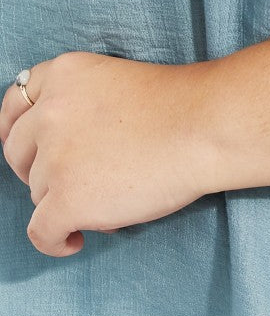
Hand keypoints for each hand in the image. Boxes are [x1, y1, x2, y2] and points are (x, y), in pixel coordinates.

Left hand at [0, 50, 216, 257]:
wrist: (205, 126)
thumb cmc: (178, 106)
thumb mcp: (114, 81)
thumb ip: (76, 103)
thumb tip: (51, 151)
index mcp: (65, 74)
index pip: (17, 102)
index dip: (17, 129)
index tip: (29, 148)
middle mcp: (50, 111)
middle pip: (19, 152)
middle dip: (37, 169)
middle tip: (68, 180)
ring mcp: (55, 156)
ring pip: (37, 193)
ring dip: (62, 200)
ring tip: (105, 200)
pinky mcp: (66, 199)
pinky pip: (41, 232)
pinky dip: (55, 241)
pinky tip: (75, 240)